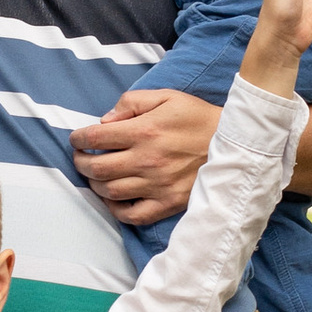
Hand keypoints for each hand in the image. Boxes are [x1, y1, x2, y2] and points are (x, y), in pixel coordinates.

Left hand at [71, 85, 221, 223]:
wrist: (235, 144)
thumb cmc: (198, 118)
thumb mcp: (167, 97)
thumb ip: (132, 102)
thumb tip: (105, 120)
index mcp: (144, 131)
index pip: (96, 137)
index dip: (78, 138)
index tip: (76, 139)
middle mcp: (147, 160)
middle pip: (97, 168)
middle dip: (81, 162)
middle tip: (81, 158)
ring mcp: (157, 185)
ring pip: (110, 191)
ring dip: (95, 184)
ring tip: (96, 175)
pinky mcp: (168, 203)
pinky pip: (133, 215)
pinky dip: (116, 210)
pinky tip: (114, 199)